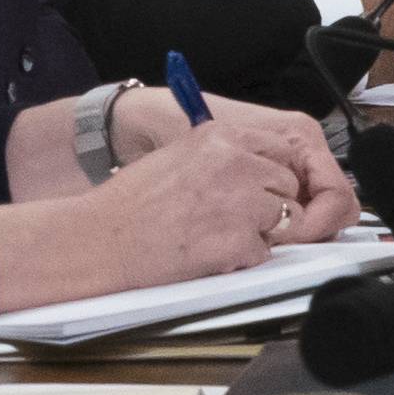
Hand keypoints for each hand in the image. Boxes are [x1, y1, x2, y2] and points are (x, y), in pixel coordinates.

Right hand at [97, 114, 354, 280]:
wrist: (105, 237)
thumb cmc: (132, 202)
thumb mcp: (179, 155)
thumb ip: (222, 156)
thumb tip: (258, 168)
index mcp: (219, 136)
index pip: (280, 149)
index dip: (272, 173)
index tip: (262, 185)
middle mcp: (236, 164)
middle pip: (288, 185)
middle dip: (272, 203)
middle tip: (239, 216)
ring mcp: (242, 203)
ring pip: (288, 220)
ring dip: (265, 231)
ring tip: (226, 234)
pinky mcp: (240, 241)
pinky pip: (266, 253)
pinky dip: (246, 258)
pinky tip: (214, 251)